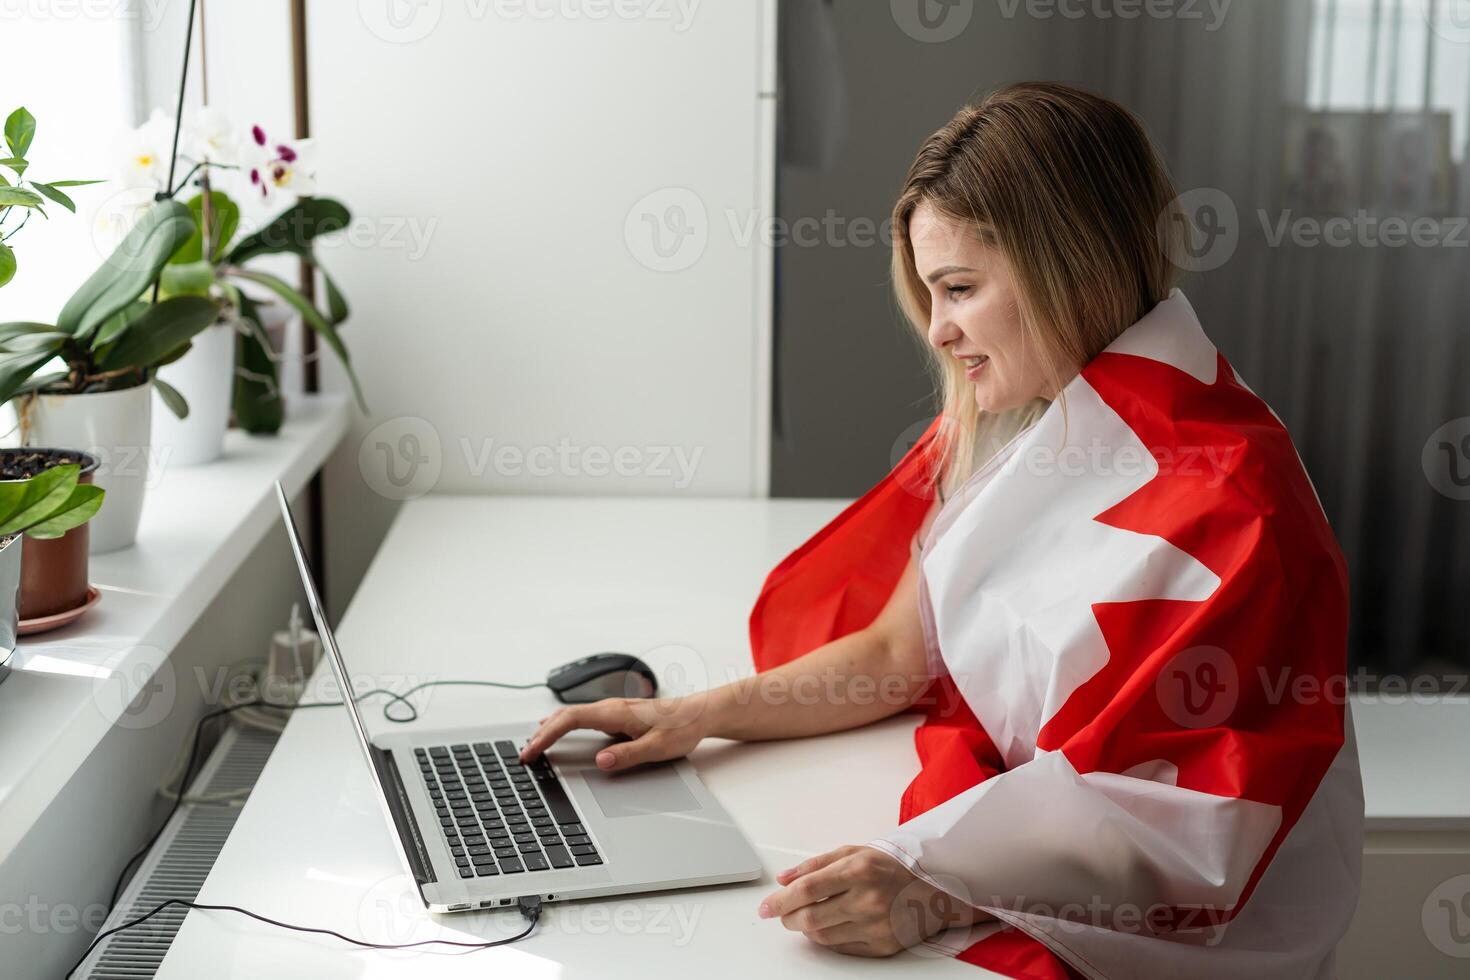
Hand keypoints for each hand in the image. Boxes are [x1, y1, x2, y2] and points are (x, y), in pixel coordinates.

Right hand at [518, 694, 708, 770]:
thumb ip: (628, 754)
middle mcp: (611, 707)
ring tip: (534, 744)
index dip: (547, 735)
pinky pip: (582, 717)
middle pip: (566, 715)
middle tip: (524, 754)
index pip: (570, 719)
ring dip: (551, 728)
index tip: (532, 750)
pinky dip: (563, 725)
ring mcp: (614, 709)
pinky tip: (559, 731)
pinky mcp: (618, 715)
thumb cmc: (683, 726)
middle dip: (542, 734)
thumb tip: (600, 761)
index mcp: (616, 712)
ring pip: (573, 714)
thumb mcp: (658, 747)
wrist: (702, 712)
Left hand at [758, 844, 987, 956]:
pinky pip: (840, 948)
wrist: (933, 890)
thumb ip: (815, 865)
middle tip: (781, 914)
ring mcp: (875, 926)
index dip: (779, 901)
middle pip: (810, 917)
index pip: (807, 889)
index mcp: (859, 870)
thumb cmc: (890, 867)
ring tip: (803, 918)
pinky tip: (825, 927)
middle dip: (787, 918)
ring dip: (804, 929)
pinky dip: (825, 939)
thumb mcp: (853, 852)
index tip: (765, 908)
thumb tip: (783, 879)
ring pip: (822, 936)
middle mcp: (868, 900)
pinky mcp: (881, 946)